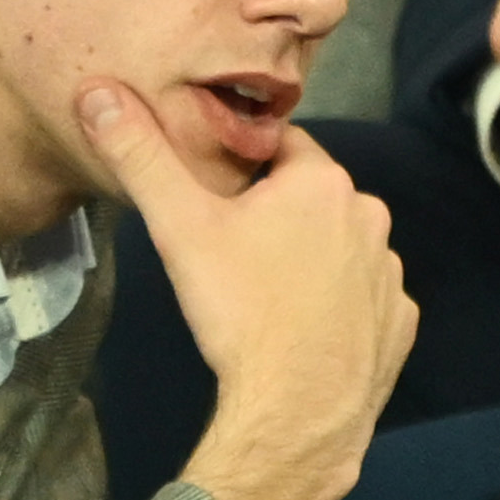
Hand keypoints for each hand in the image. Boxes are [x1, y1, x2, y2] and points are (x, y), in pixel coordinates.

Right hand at [81, 82, 416, 499]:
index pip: (282, 145)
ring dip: (311, 257)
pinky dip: (339, 305)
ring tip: (268, 292)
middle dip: (278, 212)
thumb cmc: (240, 309)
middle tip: (235, 249)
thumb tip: (99, 92)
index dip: (246, 164)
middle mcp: (372, 219)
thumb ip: (141, 155)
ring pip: (342, 247)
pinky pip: (364, 299)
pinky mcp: (399, 324)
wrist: (297, 408)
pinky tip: (305, 326)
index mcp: (324, 182)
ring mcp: (392, 275)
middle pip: (313, 198)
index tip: (219, 195)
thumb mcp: (179, 224)